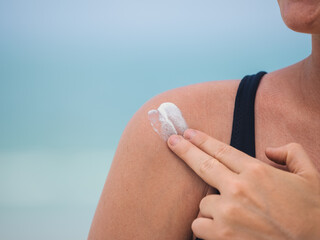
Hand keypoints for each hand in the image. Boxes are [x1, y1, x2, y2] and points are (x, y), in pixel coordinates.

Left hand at [167, 129, 319, 239]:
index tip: (188, 133)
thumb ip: (291, 153)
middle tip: (172, 141)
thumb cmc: (312, 213)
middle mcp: (239, 188)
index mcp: (257, 172)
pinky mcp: (223, 236)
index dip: (202, 140)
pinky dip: (206, 227)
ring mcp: (229, 213)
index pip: (221, 150)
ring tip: (230, 214)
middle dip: (184, 150)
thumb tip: (270, 149)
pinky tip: (221, 228)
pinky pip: (199, 226)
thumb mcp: (310, 176)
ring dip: (211, 207)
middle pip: (202, 164)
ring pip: (203, 204)